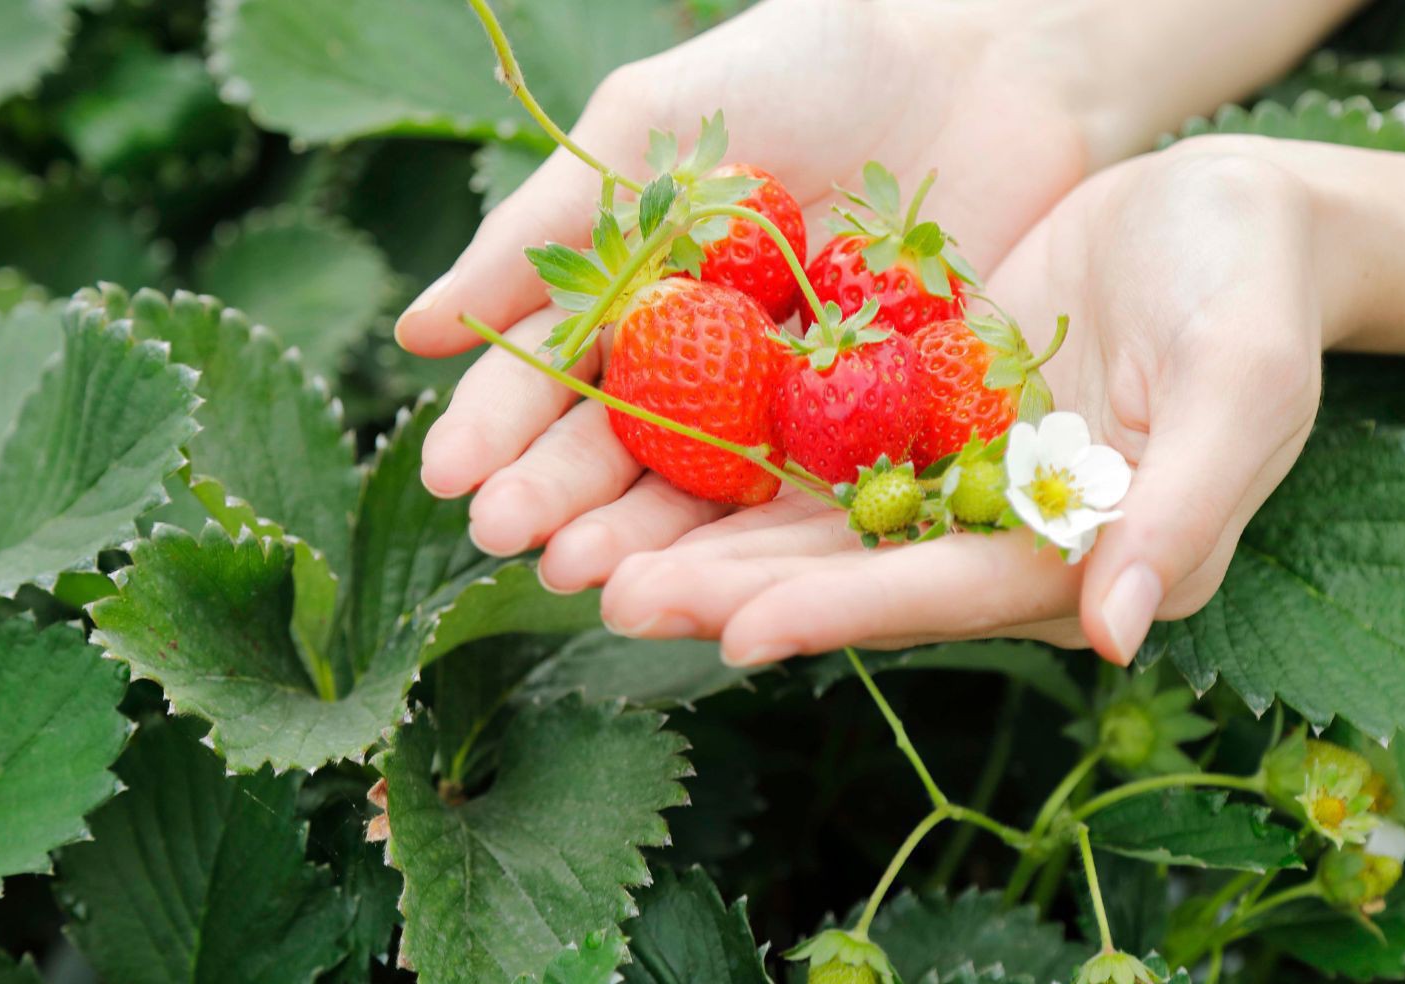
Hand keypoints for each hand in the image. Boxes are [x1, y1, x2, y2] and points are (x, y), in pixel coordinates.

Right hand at [397, 0, 1106, 586]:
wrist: (988, 57)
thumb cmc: (809, 61)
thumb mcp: (653, 126)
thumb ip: (546, 229)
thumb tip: (416, 332)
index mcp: (648, 297)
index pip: (557, 376)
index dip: (501, 426)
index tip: (451, 476)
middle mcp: (715, 366)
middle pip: (628, 451)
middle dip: (564, 499)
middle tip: (508, 542)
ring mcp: (802, 405)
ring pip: (718, 493)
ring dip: (655, 544)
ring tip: (600, 583)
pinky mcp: (897, 429)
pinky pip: (832, 497)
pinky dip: (779, 545)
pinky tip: (728, 582)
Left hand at [596, 138, 1331, 664]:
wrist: (1233, 213)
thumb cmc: (1255, 296)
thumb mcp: (1242, 387)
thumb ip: (1185, 508)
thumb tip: (1120, 633)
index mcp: (1088, 553)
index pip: (950, 590)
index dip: (845, 610)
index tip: (739, 632)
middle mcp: (1006, 531)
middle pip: (857, 569)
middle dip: (736, 588)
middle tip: (614, 596)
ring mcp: (957, 468)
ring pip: (817, 514)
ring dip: (710, 536)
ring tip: (594, 551)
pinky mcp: (924, 404)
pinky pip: (820, 436)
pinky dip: (738, 453)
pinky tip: (646, 459)